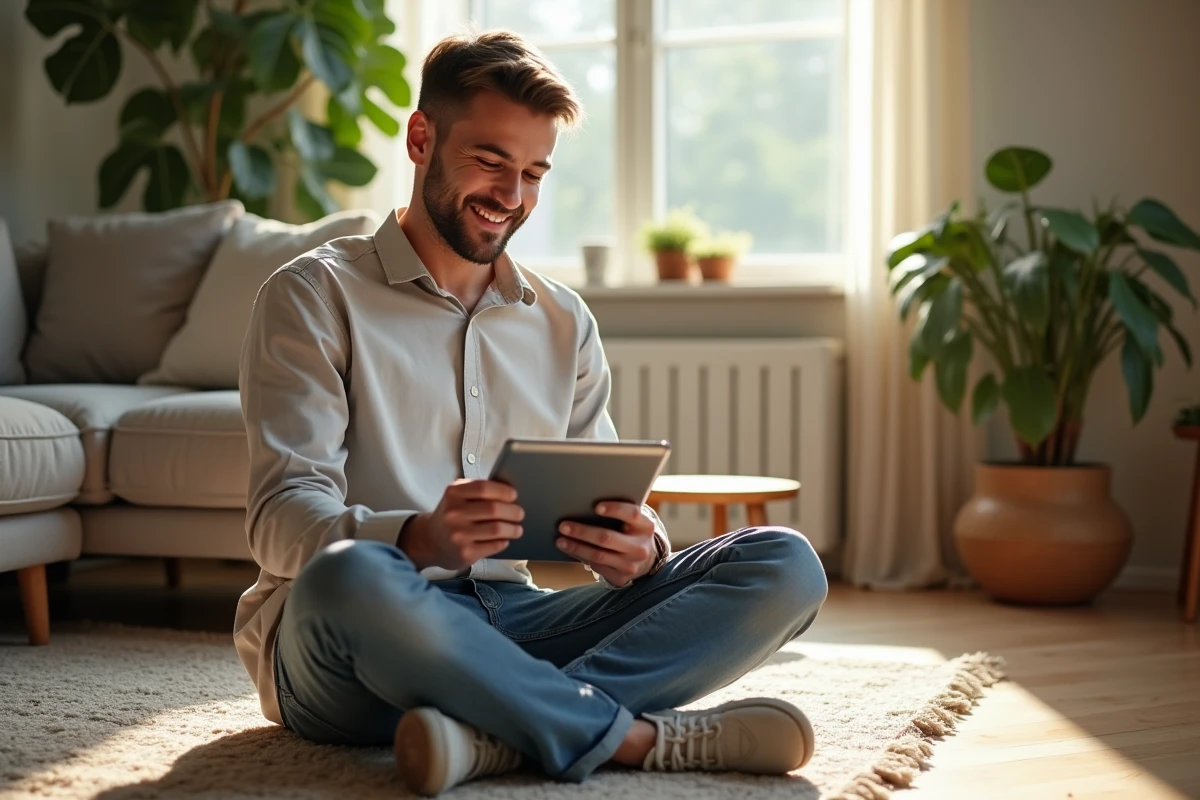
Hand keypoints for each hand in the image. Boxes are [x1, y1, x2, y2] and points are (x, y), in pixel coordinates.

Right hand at [399, 479, 523, 571]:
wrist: (429, 541)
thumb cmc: (451, 515)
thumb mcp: (457, 497)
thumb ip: (478, 491)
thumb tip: (510, 491)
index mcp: (453, 493)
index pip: (484, 488)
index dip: (503, 491)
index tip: (513, 495)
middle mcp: (454, 513)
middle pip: (494, 509)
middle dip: (513, 511)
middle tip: (519, 513)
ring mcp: (458, 534)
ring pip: (497, 529)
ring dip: (513, 529)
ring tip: (517, 529)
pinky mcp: (464, 553)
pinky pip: (494, 546)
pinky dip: (503, 542)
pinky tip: (504, 540)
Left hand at [556, 501, 656, 587]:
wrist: (646, 560)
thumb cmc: (632, 532)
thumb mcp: (634, 521)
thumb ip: (619, 513)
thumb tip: (584, 504)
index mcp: (646, 526)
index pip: (632, 514)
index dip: (615, 509)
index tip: (596, 506)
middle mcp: (640, 547)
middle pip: (607, 538)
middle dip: (582, 532)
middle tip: (563, 526)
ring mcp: (631, 565)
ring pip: (598, 555)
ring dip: (576, 547)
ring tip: (560, 540)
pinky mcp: (621, 578)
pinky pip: (597, 567)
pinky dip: (581, 557)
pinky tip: (570, 550)